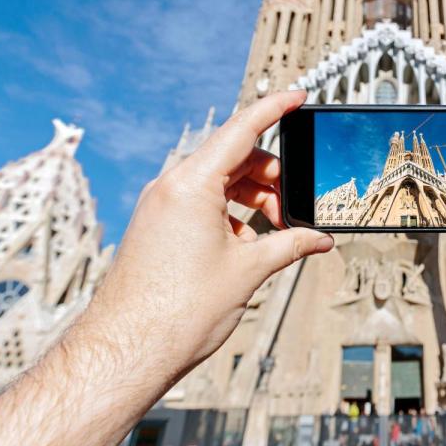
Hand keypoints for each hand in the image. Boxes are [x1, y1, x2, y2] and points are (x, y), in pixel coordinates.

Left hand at [86, 90, 332, 372]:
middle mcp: (170, 187)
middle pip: (233, 158)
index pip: (242, 130)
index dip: (274, 109)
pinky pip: (199, 204)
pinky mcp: (156, 227)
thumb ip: (290, 245)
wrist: (126, 349)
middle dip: (271, 176)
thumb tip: (319, 239)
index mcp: (191, 185)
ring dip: (251, 198)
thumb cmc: (178, 311)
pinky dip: (229, 215)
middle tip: (294, 209)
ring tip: (273, 233)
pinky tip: (246, 248)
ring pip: (217, 182)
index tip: (298, 95)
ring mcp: (160, 206)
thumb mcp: (248, 271)